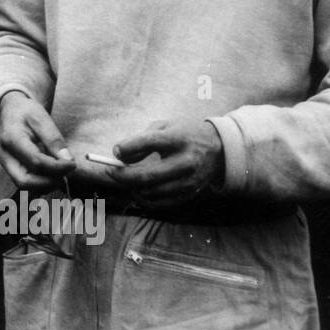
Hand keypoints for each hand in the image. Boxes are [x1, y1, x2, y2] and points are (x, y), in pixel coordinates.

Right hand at [0, 90, 74, 190]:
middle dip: (49, 182)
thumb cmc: (25, 112)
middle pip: (25, 181)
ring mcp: (6, 164)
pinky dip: (41, 182)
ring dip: (46, 184)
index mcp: (12, 139)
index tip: (73, 164)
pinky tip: (52, 171)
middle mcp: (5, 156)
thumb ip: (54, 139)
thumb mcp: (41, 118)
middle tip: (66, 173)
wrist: (9, 111)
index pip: (36, 162)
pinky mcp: (10, 169)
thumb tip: (67, 160)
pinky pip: (26, 183)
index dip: (57, 167)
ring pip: (25, 186)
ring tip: (60, 170)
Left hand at [109, 119, 224, 206]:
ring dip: (131, 187)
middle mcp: (186, 162)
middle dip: (122, 175)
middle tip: (109, 170)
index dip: (127, 148)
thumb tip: (120, 156)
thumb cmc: (184, 135)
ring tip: (125, 178)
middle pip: (147, 176)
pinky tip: (137, 188)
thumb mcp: (165, 126)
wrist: (219, 150)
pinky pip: (159, 203)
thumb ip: (141, 138)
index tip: (115, 151)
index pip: (149, 143)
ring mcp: (188, 181)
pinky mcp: (189, 194)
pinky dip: (143, 198)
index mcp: (180, 139)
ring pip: (151, 192)